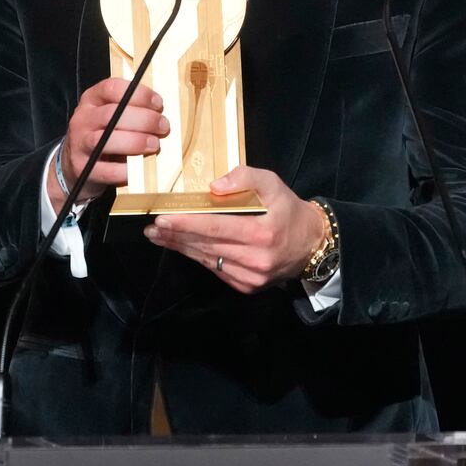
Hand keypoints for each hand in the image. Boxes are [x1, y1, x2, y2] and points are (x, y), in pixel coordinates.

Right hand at [51, 77, 168, 201]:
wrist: (79, 166)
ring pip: (105, 140)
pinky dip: (127, 170)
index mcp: (92, 99)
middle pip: (111, 114)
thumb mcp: (113, 116)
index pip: (111, 88)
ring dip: (136, 142)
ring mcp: (80, 144)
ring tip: (154, 145)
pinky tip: (141, 168)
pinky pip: (107, 170)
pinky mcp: (84, 169)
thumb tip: (163, 113)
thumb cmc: (105, 135)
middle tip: (163, 126)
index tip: (158, 103)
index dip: (138, 94)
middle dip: (143, 119)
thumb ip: (132, 109)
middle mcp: (83, 119)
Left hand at [142, 166, 328, 293]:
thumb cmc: (289, 210)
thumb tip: (214, 186)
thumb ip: (246, 178)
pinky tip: (183, 247)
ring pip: (208, 260)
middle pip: (207, 246)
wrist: (312, 244)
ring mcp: (251, 277)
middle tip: (152, 227)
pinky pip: (217, 271)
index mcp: (263, 233)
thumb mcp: (274, 183)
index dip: (187, 223)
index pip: (216, 227)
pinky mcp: (248, 286)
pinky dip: (199, 257)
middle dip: (176, 236)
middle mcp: (256, 259)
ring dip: (181, 248)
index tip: (162, 218)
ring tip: (160, 236)